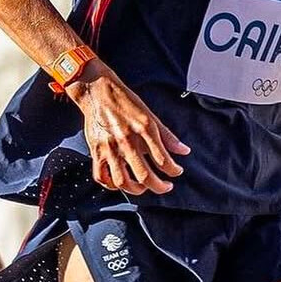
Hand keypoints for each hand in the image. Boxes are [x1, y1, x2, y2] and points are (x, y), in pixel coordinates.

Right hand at [68, 64, 189, 195]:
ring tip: (144, 187)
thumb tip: (184, 151)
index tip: (176, 172)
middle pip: (145, 176)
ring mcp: (110, 148)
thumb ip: (167, 136)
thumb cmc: (124, 102)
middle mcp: (127, 141)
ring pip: (123, 181)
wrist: (97, 91)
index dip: (173, 171)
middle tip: (165, 186)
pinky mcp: (96, 151)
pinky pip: (102, 176)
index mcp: (144, 130)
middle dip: (159, 187)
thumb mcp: (150, 115)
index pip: (163, 160)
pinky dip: (112, 185)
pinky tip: (121, 182)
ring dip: (137, 190)